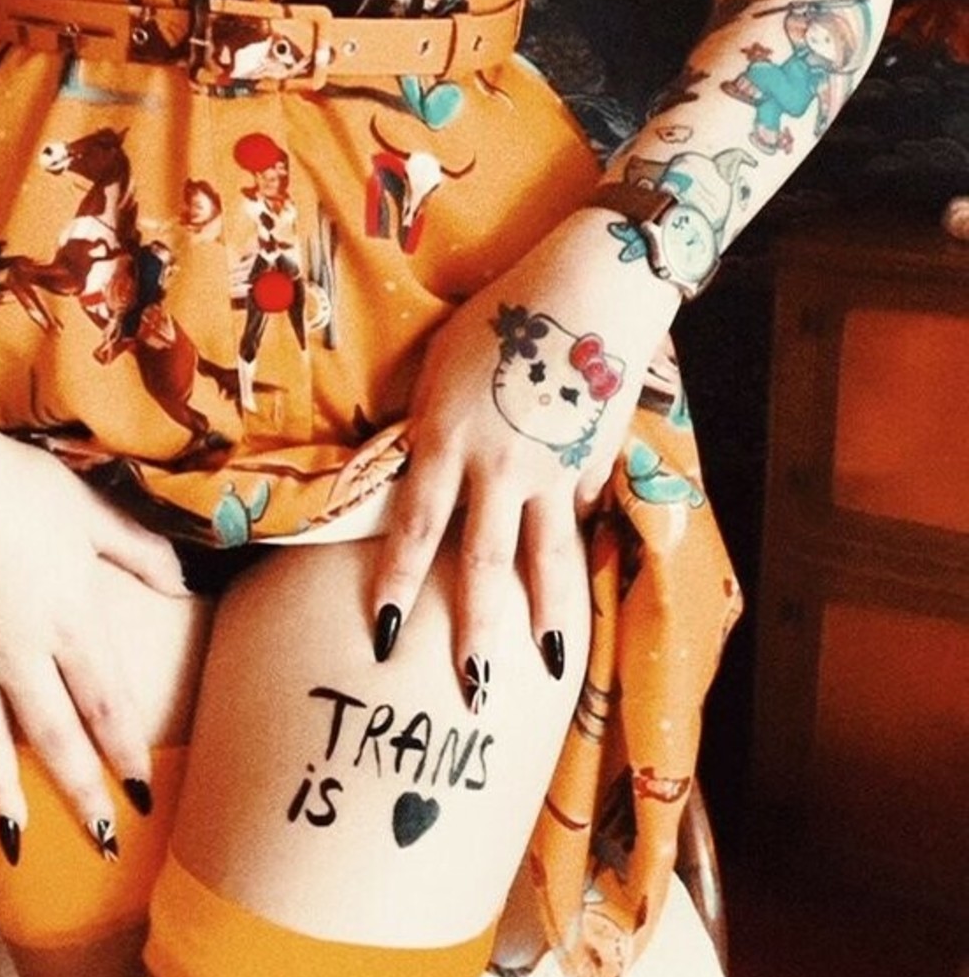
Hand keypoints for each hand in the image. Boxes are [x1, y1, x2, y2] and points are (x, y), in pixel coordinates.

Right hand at [0, 421, 189, 845]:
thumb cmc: (18, 486)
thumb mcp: (91, 513)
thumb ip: (140, 552)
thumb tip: (184, 584)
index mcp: (71, 621)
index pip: (107, 703)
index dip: (126, 751)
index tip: (142, 793)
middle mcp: (21, 652)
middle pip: (55, 736)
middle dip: (79, 792)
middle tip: (100, 840)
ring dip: (2, 791)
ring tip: (14, 837)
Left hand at [368, 209, 679, 700]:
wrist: (592, 284)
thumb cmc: (502, 312)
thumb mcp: (443, 367)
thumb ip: (433, 430)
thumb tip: (426, 480)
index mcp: (448, 438)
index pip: (416, 529)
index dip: (395, 587)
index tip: (380, 638)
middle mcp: (500, 465)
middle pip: (484, 563)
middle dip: (477, 633)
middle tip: (472, 692)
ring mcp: (554, 468)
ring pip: (548, 558)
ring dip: (547, 619)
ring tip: (550, 670)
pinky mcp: (595, 460)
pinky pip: (581, 510)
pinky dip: (577, 540)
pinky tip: (579, 579)